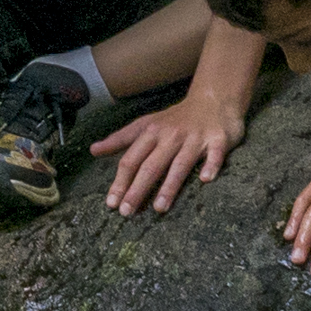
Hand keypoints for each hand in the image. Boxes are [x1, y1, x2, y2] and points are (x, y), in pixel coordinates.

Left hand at [95, 90, 244, 214]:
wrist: (213, 100)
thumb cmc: (175, 119)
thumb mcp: (146, 125)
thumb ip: (121, 139)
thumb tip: (93, 150)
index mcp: (151, 133)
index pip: (131, 159)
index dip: (120, 181)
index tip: (111, 203)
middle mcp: (171, 136)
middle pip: (151, 165)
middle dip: (138, 189)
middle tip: (127, 211)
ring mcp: (195, 138)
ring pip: (180, 164)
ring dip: (169, 186)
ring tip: (159, 208)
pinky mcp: (218, 140)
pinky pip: (215, 154)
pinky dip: (211, 165)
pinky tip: (206, 179)